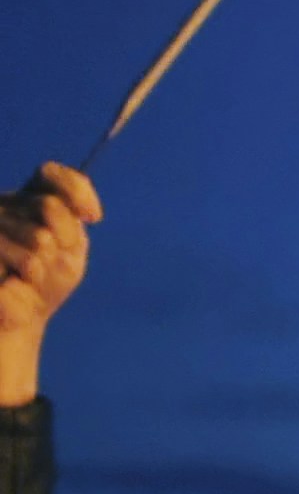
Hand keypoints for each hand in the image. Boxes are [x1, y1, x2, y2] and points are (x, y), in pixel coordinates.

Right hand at [0, 164, 101, 410]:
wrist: (17, 318)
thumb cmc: (44, 283)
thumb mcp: (67, 250)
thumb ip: (69, 221)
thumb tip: (74, 210)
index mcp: (26, 199)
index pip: (50, 174)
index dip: (76, 191)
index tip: (94, 217)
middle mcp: (4, 205)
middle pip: (51, 208)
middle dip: (66, 239)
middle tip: (56, 259)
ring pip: (39, 238)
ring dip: (43, 266)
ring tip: (30, 276)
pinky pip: (21, 260)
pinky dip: (29, 274)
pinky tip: (16, 281)